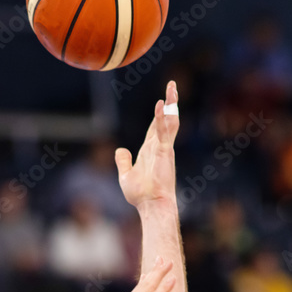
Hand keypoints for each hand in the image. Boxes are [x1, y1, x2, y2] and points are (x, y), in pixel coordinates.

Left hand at [115, 81, 179, 208]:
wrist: (150, 205)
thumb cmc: (141, 195)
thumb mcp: (126, 175)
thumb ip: (123, 162)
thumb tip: (120, 150)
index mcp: (151, 150)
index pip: (156, 127)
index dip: (160, 114)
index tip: (163, 101)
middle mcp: (159, 146)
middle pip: (165, 119)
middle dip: (170, 102)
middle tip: (172, 86)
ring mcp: (163, 148)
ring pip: (169, 121)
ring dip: (171, 103)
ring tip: (172, 87)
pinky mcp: (164, 151)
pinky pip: (164, 131)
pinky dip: (163, 117)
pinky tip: (161, 104)